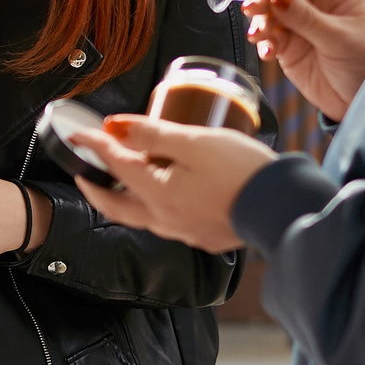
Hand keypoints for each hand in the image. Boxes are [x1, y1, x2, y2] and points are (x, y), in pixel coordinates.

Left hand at [74, 116, 275, 253]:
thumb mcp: (195, 142)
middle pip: (116, 206)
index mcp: (159, 195)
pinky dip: (154, 208)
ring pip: (142, 217)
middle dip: (95, 189)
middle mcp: (166, 220)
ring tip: (120, 182)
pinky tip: (165, 196)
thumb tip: (115, 127)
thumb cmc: (244, 171)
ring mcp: (185, 232)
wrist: (284, 206)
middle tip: (84, 172)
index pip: (115, 165)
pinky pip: (169, 223)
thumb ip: (152, 134)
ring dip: (124, 200)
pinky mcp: (205, 237)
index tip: (79, 134)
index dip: (95, 145)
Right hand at [244, 0, 364, 119]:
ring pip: (270, 12)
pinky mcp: (289, 47)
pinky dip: (264, 43)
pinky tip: (269, 53)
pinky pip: (270, 38)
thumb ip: (306, 18)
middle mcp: (317, 2)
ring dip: (260, 21)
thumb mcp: (340, 38)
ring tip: (257, 36)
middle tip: (252, 9)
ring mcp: (302, 25)